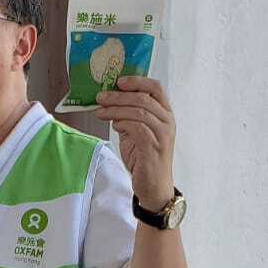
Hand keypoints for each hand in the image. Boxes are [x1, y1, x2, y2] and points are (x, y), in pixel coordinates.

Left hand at [95, 76, 176, 210]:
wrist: (154, 187)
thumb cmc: (144, 159)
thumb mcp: (136, 132)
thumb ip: (129, 117)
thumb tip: (111, 102)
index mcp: (165, 114)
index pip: (156, 88)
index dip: (137, 80)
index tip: (119, 80)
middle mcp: (167, 121)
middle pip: (143, 97)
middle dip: (118, 95)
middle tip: (101, 97)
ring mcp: (162, 134)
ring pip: (138, 111)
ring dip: (116, 109)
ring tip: (100, 111)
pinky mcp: (154, 146)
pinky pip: (136, 127)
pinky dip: (122, 123)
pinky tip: (113, 125)